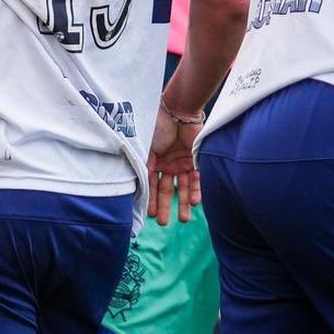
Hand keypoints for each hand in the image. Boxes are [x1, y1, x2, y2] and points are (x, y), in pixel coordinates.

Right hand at [147, 108, 201, 224]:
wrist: (178, 110)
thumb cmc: (157, 125)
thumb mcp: (146, 146)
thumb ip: (144, 163)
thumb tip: (136, 183)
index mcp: (153, 161)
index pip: (150, 184)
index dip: (150, 199)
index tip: (149, 214)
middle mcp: (167, 164)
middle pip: (165, 189)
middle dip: (165, 206)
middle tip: (164, 223)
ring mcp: (181, 162)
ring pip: (182, 187)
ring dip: (183, 203)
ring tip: (184, 219)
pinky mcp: (195, 159)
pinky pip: (197, 178)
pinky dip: (196, 190)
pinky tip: (196, 203)